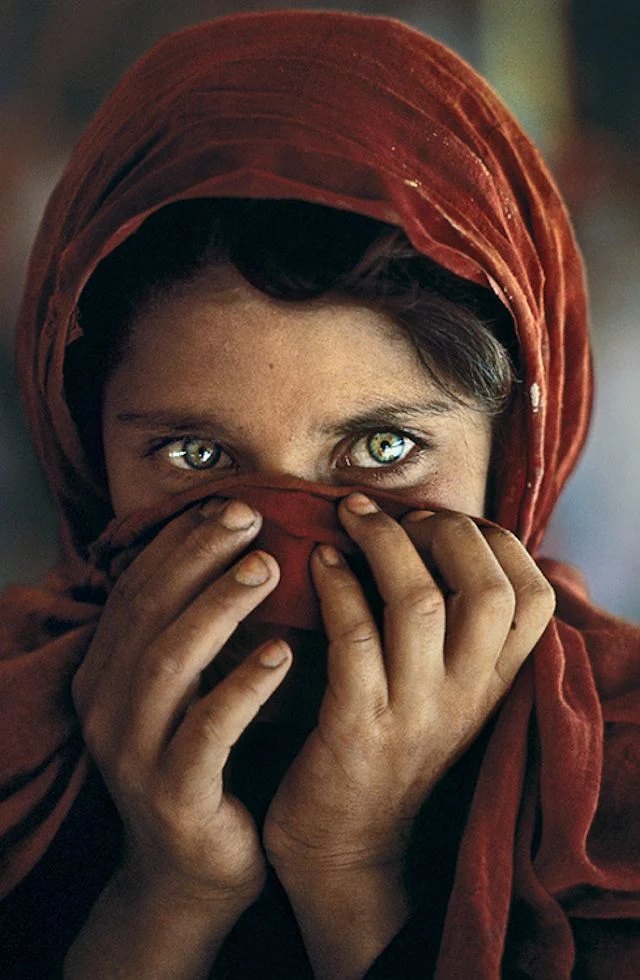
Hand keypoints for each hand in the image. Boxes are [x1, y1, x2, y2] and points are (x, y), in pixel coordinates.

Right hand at [72, 498, 291, 909]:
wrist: (191, 875)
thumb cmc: (204, 766)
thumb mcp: (188, 693)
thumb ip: (198, 633)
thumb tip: (245, 554)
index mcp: (106, 673)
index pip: (137, 589)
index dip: (181, 542)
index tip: (230, 505)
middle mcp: (106, 706)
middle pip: (149, 611)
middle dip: (198, 557)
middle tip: (251, 516)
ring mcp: (133, 753)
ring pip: (170, 662)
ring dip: (218, 607)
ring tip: (268, 569)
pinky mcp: (173, 794)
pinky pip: (208, 730)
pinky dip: (243, 686)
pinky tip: (284, 654)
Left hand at [264, 493, 554, 877]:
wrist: (345, 854)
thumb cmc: (390, 754)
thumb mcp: (446, 699)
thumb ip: (460, 639)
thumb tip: (445, 545)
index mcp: (492, 686)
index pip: (534, 599)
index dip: (498, 543)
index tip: (446, 521)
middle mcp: (466, 698)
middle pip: (488, 590)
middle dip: (444, 530)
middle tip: (397, 514)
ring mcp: (414, 714)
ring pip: (421, 603)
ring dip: (383, 543)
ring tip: (350, 515)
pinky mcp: (357, 729)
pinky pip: (354, 637)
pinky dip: (337, 585)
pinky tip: (318, 560)